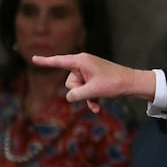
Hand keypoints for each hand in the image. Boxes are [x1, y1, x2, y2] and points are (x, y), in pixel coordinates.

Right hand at [32, 53, 155, 112]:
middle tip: (93, 92)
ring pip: (78, 89)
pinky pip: (86, 91)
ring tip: (98, 100)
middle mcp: (83, 64)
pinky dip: (91, 99)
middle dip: (79, 91)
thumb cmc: (115, 83)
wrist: (133, 84)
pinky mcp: (95, 79)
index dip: (45, 62)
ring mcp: (89, 72)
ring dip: (86, 97)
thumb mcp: (93, 90)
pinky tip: (98, 107)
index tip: (33, 59)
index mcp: (81, 61)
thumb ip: (76, 95)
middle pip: (70, 82)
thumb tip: (70, 97)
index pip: (59, 61)